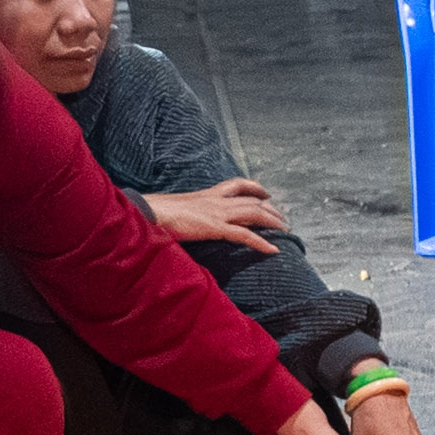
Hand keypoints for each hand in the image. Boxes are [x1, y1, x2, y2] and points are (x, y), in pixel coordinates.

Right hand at [148, 176, 290, 250]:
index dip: (255, 188)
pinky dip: (262, 242)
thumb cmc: (156, 213)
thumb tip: (187, 220)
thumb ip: (188, 213)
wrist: (148, 212)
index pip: (236, 185)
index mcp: (206, 194)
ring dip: (273, 222)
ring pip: (254, 213)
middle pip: (252, 200)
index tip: (266, 194)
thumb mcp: (176, 209)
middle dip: (271, 209)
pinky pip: (245, 235)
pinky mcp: (215, 227)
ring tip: (286, 230)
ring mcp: (217, 213)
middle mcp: (216, 200)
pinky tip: (273, 249)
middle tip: (283, 219)